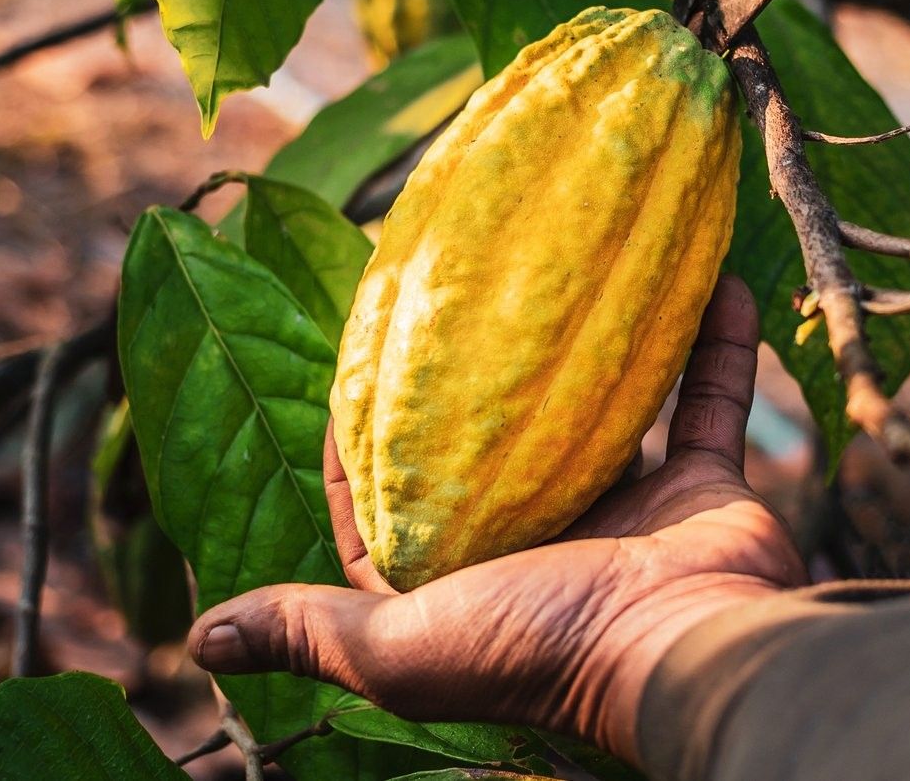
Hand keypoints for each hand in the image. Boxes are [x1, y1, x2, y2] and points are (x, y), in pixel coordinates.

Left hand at [186, 277, 806, 764]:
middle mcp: (544, 536)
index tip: (353, 355)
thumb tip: (199, 640)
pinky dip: (710, 342)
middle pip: (498, 439)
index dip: (360, 435)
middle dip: (478, 368)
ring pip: (604, 402)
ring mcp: (628, 508)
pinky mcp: (700, 486)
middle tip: (464, 278)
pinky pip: (705, 400)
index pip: (392, 501)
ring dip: (597, 336)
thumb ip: (310, 631)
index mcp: (466, 576)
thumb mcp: (401, 647)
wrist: (689, 653)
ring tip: (576, 255)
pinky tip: (708, 275)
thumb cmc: (540, 646)